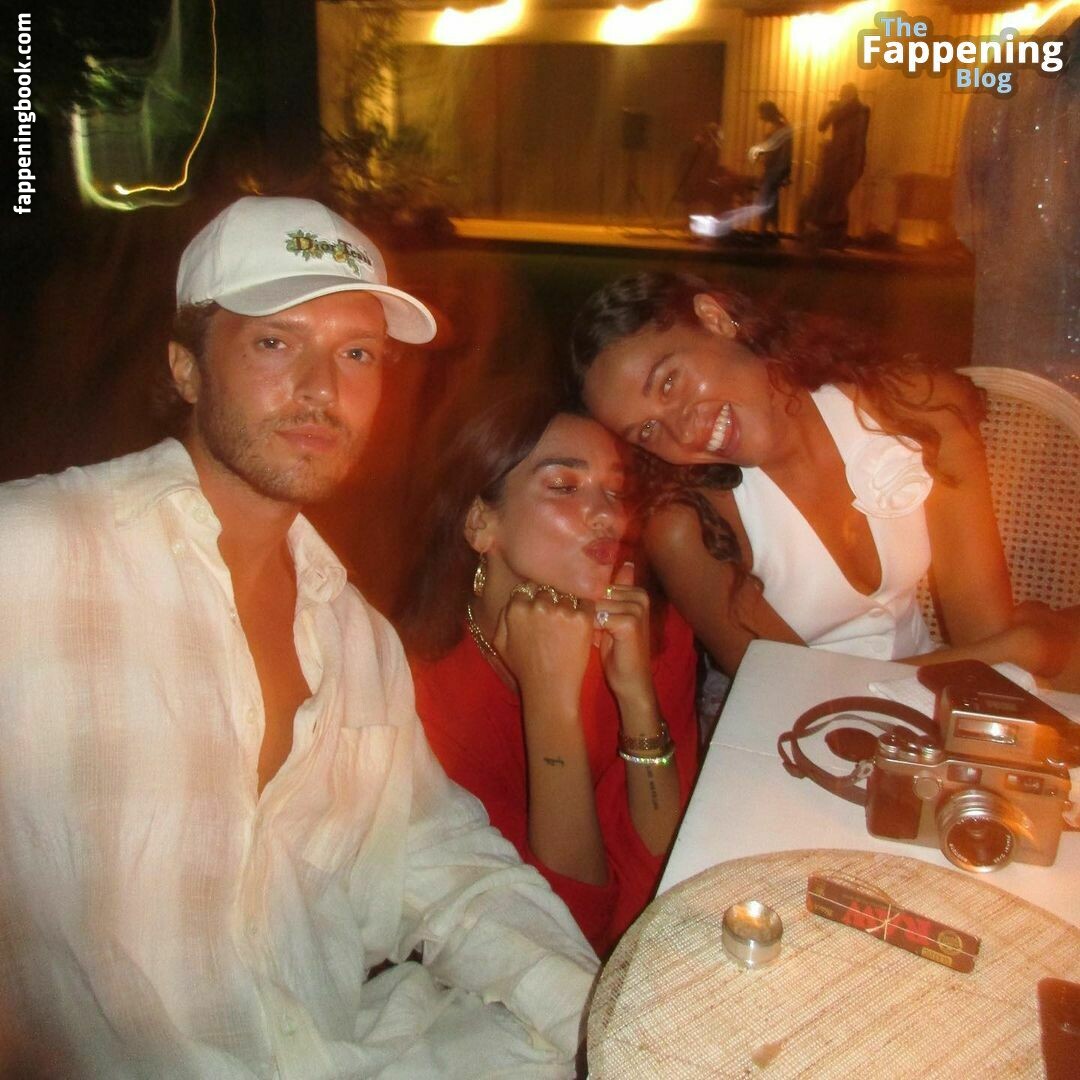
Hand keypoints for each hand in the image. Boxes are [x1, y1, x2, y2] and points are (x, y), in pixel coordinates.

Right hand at [493, 582, 593, 708]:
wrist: (550, 689)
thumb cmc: (524, 669)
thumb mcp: (500, 643)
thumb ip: (503, 616)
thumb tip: (514, 598)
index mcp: (516, 608)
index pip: (527, 587)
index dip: (534, 596)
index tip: (541, 608)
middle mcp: (538, 605)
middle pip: (548, 589)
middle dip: (552, 599)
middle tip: (556, 617)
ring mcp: (561, 610)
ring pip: (567, 594)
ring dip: (569, 604)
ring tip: (568, 624)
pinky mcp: (582, 618)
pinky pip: (587, 602)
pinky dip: (586, 609)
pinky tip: (581, 623)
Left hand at [594, 563, 655, 710]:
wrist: (632, 682)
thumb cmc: (617, 651)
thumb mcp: (609, 620)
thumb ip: (604, 598)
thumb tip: (586, 578)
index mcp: (638, 592)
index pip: (600, 584)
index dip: (586, 599)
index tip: (582, 615)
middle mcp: (640, 596)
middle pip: (596, 592)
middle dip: (584, 608)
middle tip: (587, 629)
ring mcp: (636, 609)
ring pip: (594, 604)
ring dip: (585, 620)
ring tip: (589, 635)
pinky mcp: (629, 623)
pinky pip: (596, 618)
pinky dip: (589, 630)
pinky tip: (591, 641)